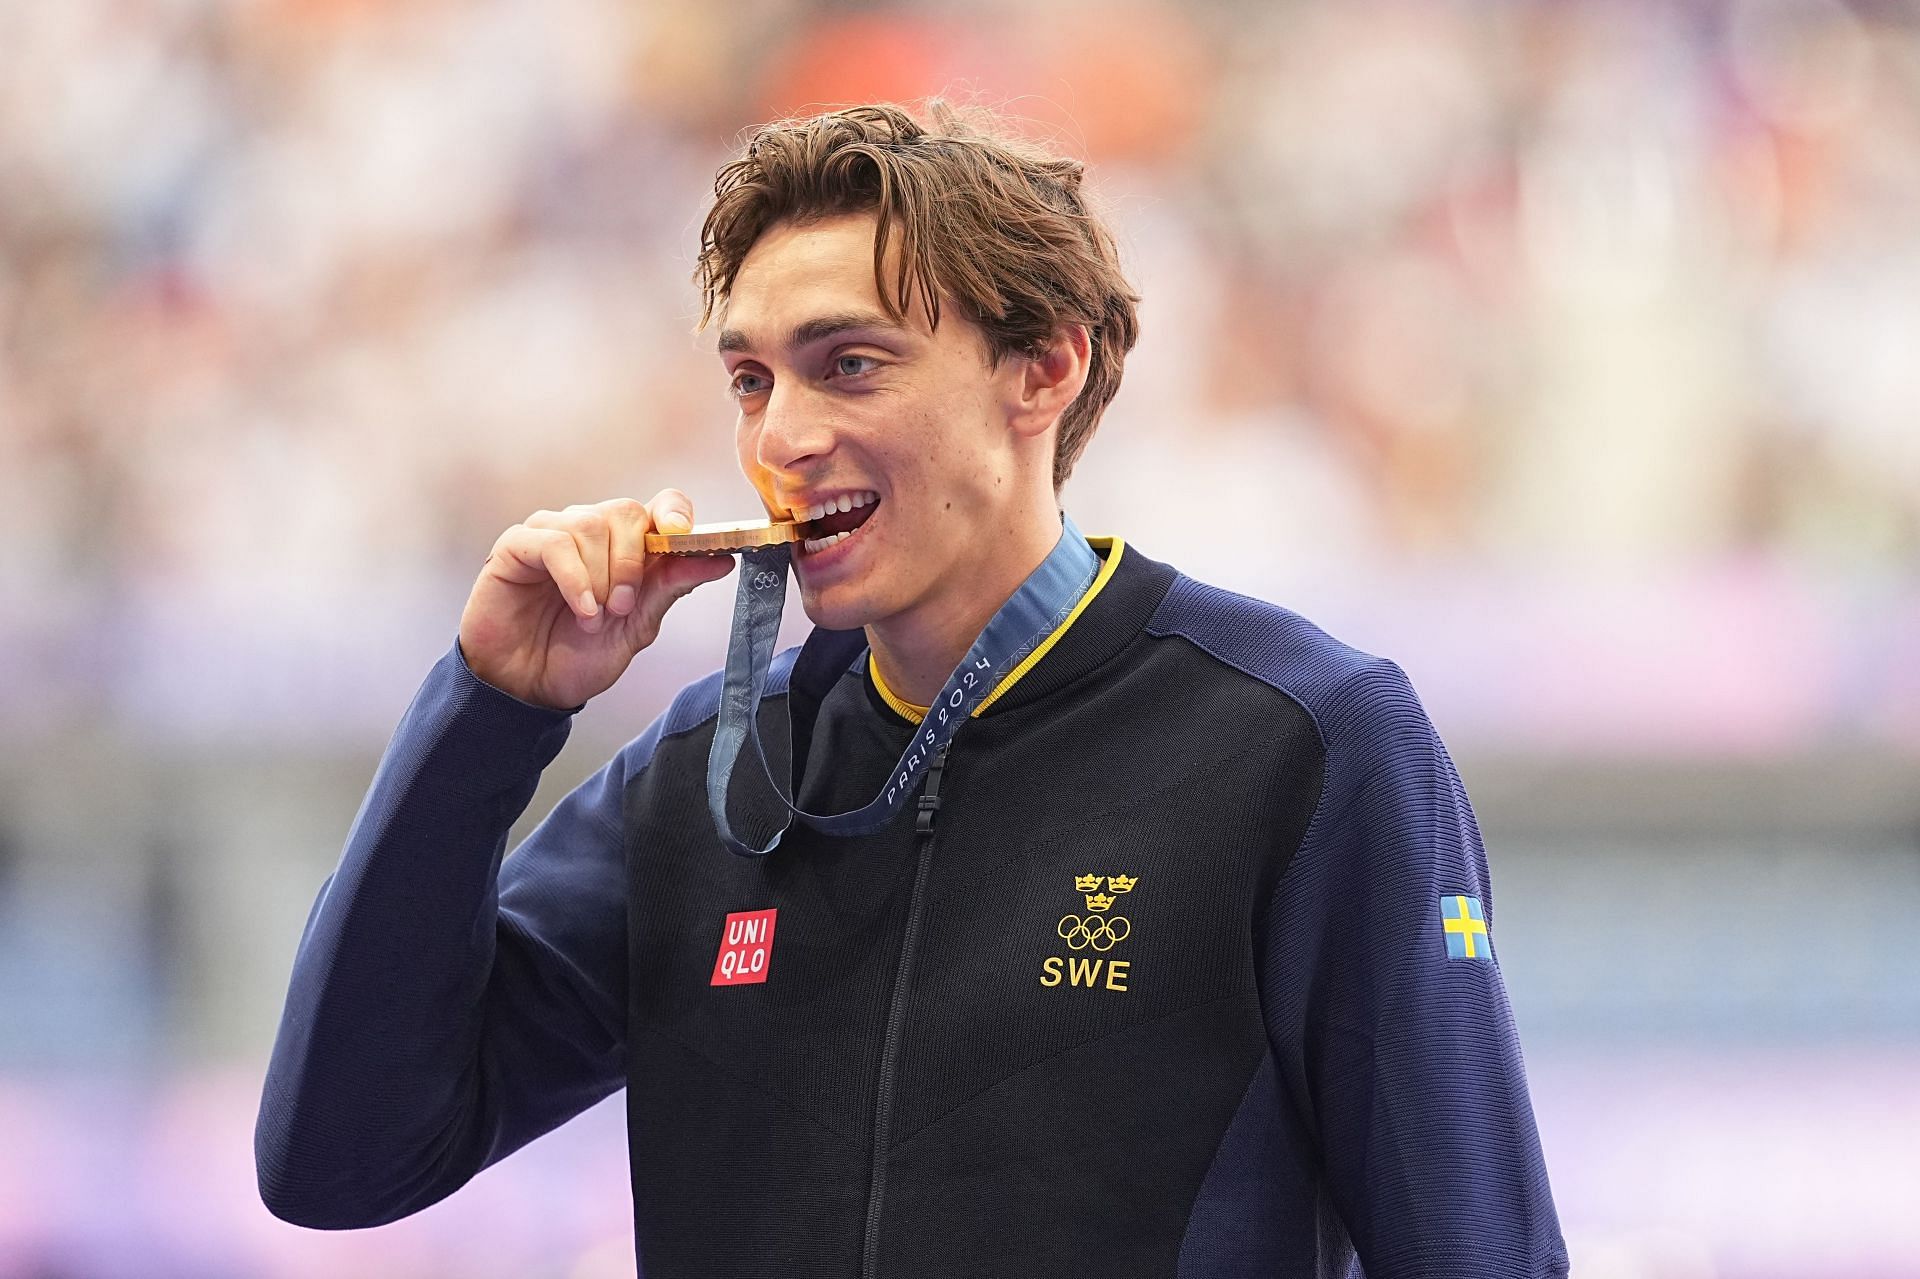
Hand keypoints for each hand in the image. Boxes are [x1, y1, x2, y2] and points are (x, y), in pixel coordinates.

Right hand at [457, 492, 735, 709]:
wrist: (528, 687)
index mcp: (625, 547)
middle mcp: (590, 532)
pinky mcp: (516, 546)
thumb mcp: (637, 626)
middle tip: (623, 607)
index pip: (659, 506)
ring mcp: (552, 534)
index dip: (675, 513)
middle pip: (626, 511)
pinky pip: (553, 542)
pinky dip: (573, 577)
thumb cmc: (579, 655)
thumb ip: (671, 587)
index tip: (683, 536)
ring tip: (595, 618)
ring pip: (589, 524)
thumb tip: (722, 560)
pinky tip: (580, 609)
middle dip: (631, 562)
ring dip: (600, 577)